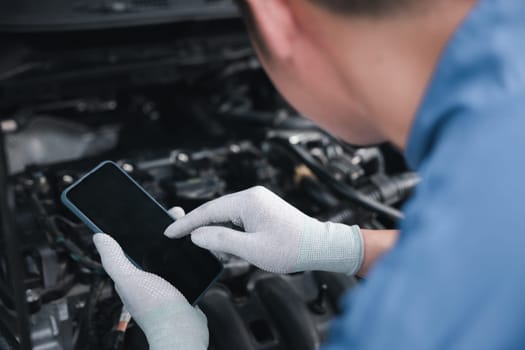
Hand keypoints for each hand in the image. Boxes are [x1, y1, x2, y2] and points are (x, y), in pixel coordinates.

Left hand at [93, 207, 207, 349]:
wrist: (184, 330)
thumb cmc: (156, 309)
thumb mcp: (130, 279)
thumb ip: (114, 259)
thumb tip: (98, 237)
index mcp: (131, 274)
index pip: (131, 245)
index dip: (138, 228)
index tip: (149, 212)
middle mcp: (147, 278)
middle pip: (153, 247)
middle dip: (162, 229)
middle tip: (173, 215)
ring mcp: (166, 282)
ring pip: (170, 254)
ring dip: (178, 241)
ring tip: (187, 226)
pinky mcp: (184, 286)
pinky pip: (185, 265)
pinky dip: (189, 255)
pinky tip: (196, 247)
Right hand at [165, 186, 363, 274]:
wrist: (320, 246)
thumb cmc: (291, 248)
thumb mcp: (252, 249)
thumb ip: (221, 241)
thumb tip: (196, 235)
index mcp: (248, 201)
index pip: (208, 211)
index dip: (186, 223)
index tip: (169, 232)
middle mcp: (251, 196)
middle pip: (216, 211)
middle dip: (200, 226)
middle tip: (183, 237)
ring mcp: (258, 201)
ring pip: (226, 216)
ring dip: (217, 232)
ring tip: (216, 247)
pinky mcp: (263, 209)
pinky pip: (238, 218)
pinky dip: (230, 232)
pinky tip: (232, 245)